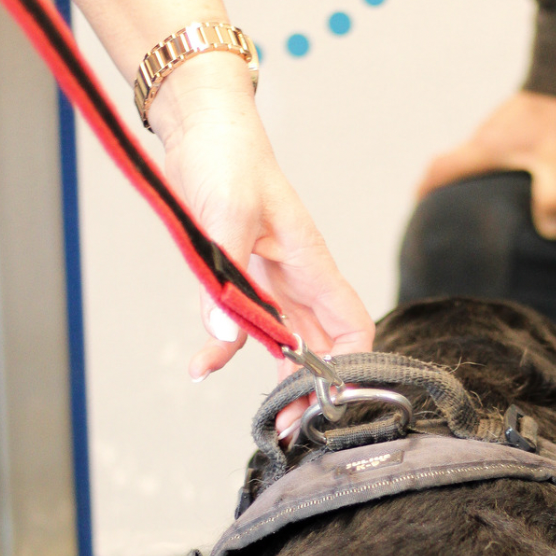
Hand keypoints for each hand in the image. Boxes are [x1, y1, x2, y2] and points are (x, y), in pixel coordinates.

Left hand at [148, 55, 374, 387]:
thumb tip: (222, 336)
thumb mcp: (226, 215)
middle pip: (322, 345)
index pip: (353, 327)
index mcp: (312, 265)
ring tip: (271, 417)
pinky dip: (229, 346)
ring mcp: (272, 279)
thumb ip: (226, 278)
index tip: (332, 401)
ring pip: (289, 341)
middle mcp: (298, 279)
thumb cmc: (229, 157)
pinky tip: (207, 362)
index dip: (353, 368)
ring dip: (281, 378)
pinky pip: (246, 321)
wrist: (202, 129)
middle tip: (292, 426)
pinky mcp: (243, 275)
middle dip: (312, 388)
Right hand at [417, 91, 555, 239]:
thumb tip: (550, 232)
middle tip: (449, 215)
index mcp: (483, 148)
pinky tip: (511, 178)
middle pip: (453, 165)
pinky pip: (493, 148)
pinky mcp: (515, 121)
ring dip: (470, 177)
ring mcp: (498, 127)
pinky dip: (491, 166)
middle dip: (445, 189)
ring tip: (481, 203)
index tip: (418, 207)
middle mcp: (484, 136)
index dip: (425, 189)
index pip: (439, 168)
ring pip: (474, 157)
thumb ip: (554, 196)